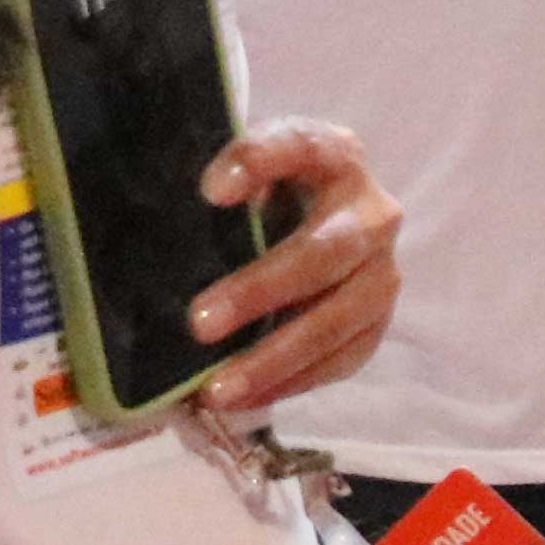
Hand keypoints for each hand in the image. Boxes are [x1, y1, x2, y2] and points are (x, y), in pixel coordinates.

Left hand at [184, 119, 395, 416]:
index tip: (209, 192)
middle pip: (326, 252)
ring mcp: (383, 271)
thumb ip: (223, 189)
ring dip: (276, 357)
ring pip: (338, 319)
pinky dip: (291, 382)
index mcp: (334, 154)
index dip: (258, 164)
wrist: (320, 218)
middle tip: (199, 323)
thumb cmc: (266, 192)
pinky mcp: (379, 321)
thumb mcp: (246, 174)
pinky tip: (245, 398)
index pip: (300, 146)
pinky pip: (343, 359)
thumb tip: (161, 226)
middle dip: (261, 290)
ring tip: (218, 389)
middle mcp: (372, 211)